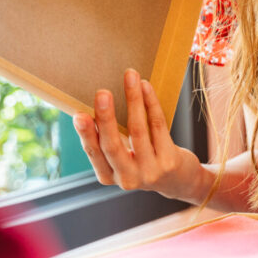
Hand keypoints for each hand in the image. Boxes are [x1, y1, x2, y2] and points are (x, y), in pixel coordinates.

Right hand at [72, 69, 204, 201]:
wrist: (178, 180)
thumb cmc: (143, 161)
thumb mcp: (122, 157)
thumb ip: (107, 138)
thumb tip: (95, 103)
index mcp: (108, 176)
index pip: (94, 153)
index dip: (86, 135)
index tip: (79, 115)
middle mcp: (127, 178)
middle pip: (113, 145)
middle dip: (106, 117)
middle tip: (102, 93)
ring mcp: (150, 171)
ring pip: (138, 131)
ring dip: (133, 100)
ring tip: (130, 77)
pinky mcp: (169, 161)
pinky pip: (157, 126)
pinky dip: (151, 103)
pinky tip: (146, 86)